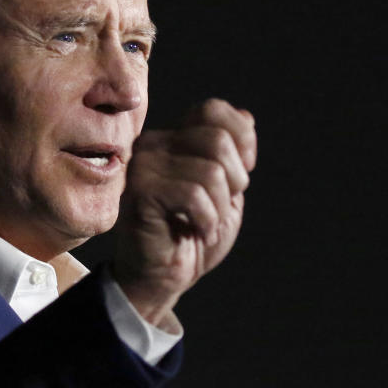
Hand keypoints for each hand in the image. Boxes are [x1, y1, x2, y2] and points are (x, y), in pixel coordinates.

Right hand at [113, 98, 256, 327]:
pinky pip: (193, 195)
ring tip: (205, 224)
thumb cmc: (192, 235)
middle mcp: (153, 144)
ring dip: (219, 208)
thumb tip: (247, 117)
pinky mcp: (139, 192)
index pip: (213, 109)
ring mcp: (143, 166)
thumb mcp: (225, 191)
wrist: (162, 278)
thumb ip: (232, 154)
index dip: (241, 140)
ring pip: (211, 171)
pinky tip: (196, 231)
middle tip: (220, 206)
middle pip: (217, 139)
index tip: (238, 177)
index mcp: (173, 138)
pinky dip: (207, 220)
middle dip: (235, 180)